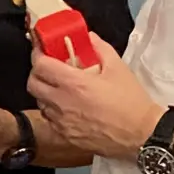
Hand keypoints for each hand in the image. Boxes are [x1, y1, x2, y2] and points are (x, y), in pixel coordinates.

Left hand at [27, 35, 158, 158]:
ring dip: (44, 92)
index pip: (40, 65)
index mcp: (73, 83)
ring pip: (40, 102)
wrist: (141, 135)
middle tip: (48, 68)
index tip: (42, 50)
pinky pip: (50, 119)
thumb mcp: (118, 68)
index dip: (38, 55)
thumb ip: (100, 49)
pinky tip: (67, 107)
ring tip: (59, 88)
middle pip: (32, 84)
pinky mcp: (65, 136)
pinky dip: (53, 110)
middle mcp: (62, 102)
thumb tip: (88, 37)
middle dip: (37, 73)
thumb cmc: (131, 101)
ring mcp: (61, 121)